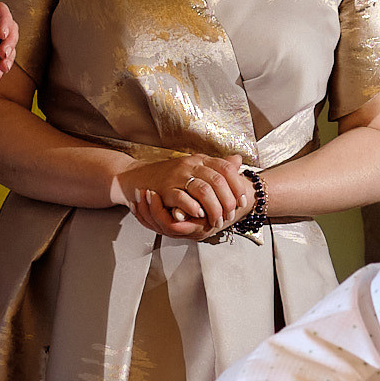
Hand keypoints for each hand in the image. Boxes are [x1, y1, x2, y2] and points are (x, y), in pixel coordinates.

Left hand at [0, 2, 20, 80]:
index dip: (4, 20)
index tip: (1, 34)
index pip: (0, 10)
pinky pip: (2, 61)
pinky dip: (0, 70)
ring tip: (2, 66)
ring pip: (9, 45)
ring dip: (9, 57)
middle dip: (10, 42)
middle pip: (10, 27)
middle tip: (2, 52)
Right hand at [118, 153, 250, 236]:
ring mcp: (177, 176)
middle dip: (228, 201)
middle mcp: (190, 165)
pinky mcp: (165, 188)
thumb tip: (238, 160)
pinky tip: (200, 216)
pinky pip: (183, 197)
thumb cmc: (167, 176)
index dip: (237, 186)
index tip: (243, 201)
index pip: (226, 168)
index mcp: (200, 160)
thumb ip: (216, 166)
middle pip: (218, 181)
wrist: (137, 177)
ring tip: (216, 220)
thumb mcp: (194, 168)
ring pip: (204, 190)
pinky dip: (194, 208)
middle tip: (230, 215)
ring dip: (214, 208)